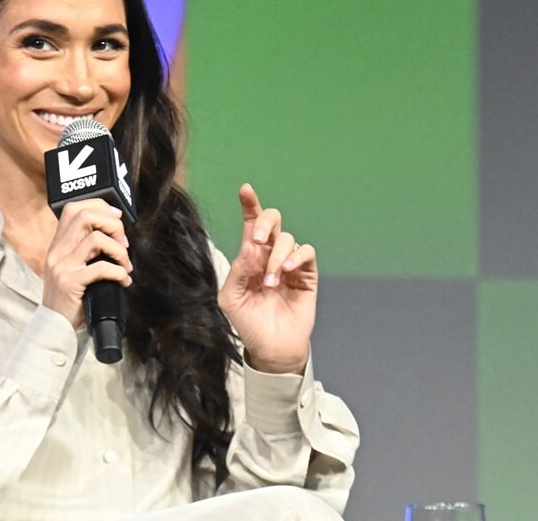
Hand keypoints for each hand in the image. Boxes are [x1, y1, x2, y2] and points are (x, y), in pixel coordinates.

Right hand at [42, 200, 133, 328]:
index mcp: (58, 245)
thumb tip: (116, 233)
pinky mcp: (69, 283)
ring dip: (119, 250)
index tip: (117, 219)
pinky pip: (100, 268)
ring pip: (96, 239)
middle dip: (113, 225)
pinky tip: (122, 280)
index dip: (99, 207)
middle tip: (123, 243)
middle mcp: (57, 251)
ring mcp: (61, 266)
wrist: (55, 327)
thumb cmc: (71, 298)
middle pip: (85, 216)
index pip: (74, 208)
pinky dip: (118, 272)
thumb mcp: (72, 268)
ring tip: (124, 265)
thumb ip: (85, 250)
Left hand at [217, 183, 316, 374]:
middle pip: (273, 221)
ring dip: (276, 257)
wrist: (271, 348)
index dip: (249, 205)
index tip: (246, 189)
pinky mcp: (306, 274)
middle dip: (265, 222)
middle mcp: (269, 254)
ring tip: (270, 282)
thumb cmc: (248, 322)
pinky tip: (286, 270)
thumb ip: (238, 270)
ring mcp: (289, 263)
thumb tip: (250, 245)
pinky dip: (295, 257)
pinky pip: (305, 252)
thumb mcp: (231, 297)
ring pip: (287, 239)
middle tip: (258, 239)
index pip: (250, 224)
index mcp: (249, 256)